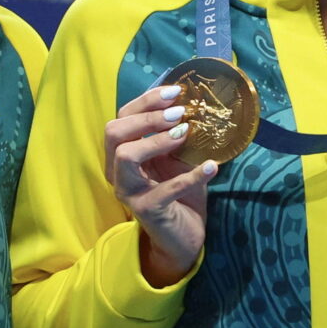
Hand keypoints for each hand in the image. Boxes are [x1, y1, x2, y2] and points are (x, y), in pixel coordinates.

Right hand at [108, 84, 216, 285]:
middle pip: (114, 132)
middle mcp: (117, 172)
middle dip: (146, 117)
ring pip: (126, 156)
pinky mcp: (146, 211)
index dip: (146, 101)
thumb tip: (194, 103)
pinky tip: (213, 166)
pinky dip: (192, 176)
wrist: (183, 236)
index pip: (121, 118)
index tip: (175, 91)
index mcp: (121, 155)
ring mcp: (129, 192)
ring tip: (185, 134)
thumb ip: (177, 135)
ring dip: (156, 141)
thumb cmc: (179, 194)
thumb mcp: (177, 159)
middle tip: (180, 114)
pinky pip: (165, 190)